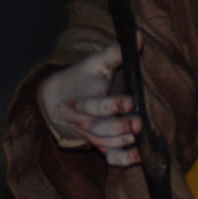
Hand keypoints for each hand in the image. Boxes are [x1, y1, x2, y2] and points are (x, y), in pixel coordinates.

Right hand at [37, 41, 143, 166]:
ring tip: (141, 140)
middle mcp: (83, 122)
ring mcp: (90, 136)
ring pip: (104, 145)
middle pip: (99, 129)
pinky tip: (139, 156)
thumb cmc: (79, 79)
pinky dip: (123, 160)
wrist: (55, 101)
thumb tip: (139, 38)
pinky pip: (109, 158)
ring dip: (123, 144)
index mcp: (80, 101)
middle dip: (119, 128)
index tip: (130, 101)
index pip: (95, 105)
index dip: (112, 105)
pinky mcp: (98, 145)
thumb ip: (115, 53)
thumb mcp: (93, 63)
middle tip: (138, 124)